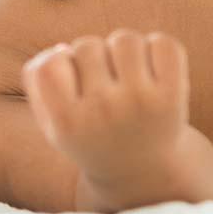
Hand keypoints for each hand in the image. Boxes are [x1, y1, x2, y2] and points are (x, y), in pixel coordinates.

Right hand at [22, 30, 192, 207]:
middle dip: (94, 58)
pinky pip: (163, 43)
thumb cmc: (92, 139)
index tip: (71, 81)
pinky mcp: (173, 95)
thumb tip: (63, 48)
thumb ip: (39, 84)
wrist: (144, 174)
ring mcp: (139, 101)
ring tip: (128, 78)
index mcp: (68, 124)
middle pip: (86, 45)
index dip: (59, 63)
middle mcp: (103, 111)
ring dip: (124, 51)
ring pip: (124, 39)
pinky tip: (153, 73)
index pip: (48, 65)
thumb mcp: (53, 125)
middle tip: (104, 86)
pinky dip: (158, 49)